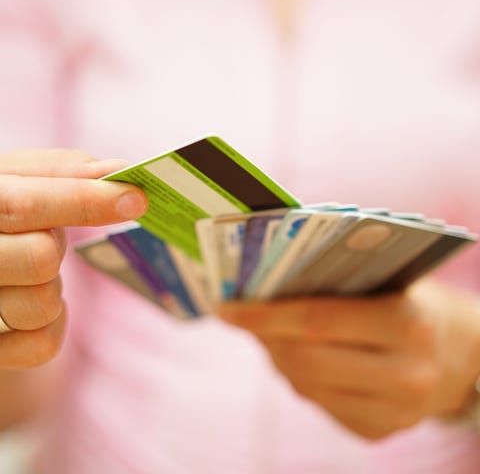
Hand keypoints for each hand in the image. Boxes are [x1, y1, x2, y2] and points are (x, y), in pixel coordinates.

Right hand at [0, 149, 147, 368]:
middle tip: (47, 240)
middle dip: (57, 247)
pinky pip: (42, 344)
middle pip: (39, 258)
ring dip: (52, 289)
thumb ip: (64, 171)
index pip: (20, 205)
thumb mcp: (22, 181)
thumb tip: (118, 171)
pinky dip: (51, 325)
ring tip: (30, 276)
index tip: (136, 199)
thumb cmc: (6, 220)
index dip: (83, 200)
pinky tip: (30, 308)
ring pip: (42, 304)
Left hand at [219, 279, 479, 438]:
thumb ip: (333, 283)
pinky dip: (298, 378)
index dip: (264, 315)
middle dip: (265, 337)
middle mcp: (406, 375)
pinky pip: (319, 403)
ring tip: (268, 333)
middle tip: (241, 317)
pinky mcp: (379, 432)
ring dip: (277, 357)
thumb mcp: (384, 281)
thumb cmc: (411, 303)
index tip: (226, 308)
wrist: (459, 354)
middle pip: (306, 360)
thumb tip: (265, 288)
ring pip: (306, 385)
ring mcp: (395, 412)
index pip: (317, 320)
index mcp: (406, 324)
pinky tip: (296, 358)